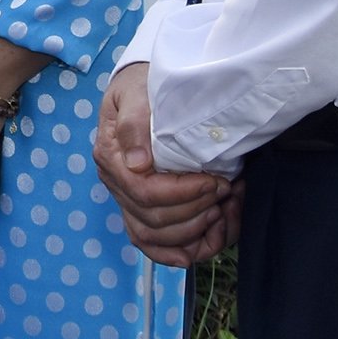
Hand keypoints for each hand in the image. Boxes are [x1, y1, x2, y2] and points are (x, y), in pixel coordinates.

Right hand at [91, 62, 241, 266]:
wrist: (141, 87)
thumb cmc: (141, 88)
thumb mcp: (134, 93)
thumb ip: (134, 123)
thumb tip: (138, 164)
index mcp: (111, 157)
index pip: (145, 193)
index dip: (184, 194)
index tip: (216, 180)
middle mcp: (116, 185)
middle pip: (153, 220)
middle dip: (196, 210)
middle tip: (226, 189)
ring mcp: (127, 201)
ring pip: (155, 238)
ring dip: (195, 232)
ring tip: (223, 208)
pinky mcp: (142, 211)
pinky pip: (155, 246)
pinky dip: (182, 251)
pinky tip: (207, 241)